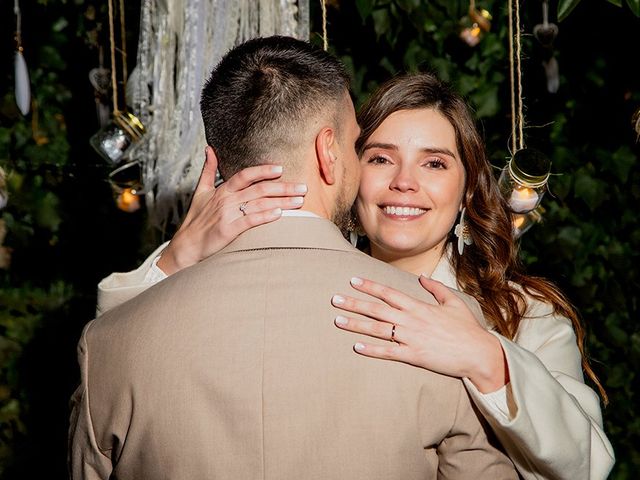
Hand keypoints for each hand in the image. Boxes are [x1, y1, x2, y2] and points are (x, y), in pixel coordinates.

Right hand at [158, 147, 307, 274]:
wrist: (186, 246)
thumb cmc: (196, 220)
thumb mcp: (200, 192)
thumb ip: (208, 170)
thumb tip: (210, 149)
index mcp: (222, 190)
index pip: (245, 175)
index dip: (263, 171)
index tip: (280, 169)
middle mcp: (226, 200)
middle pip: (259, 189)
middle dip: (283, 187)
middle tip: (303, 187)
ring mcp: (227, 215)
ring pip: (259, 204)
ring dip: (282, 202)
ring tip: (299, 201)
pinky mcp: (228, 230)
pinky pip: (250, 221)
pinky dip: (265, 217)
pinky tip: (280, 215)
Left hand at [331, 275, 507, 392]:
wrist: (479, 354)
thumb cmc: (467, 329)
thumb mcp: (454, 303)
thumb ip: (436, 289)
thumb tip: (422, 277)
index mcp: (419, 306)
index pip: (388, 292)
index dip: (369, 286)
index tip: (353, 280)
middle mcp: (411, 320)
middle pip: (376, 309)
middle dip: (354, 303)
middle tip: (334, 299)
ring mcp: (411, 338)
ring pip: (377, 329)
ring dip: (356, 324)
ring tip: (337, 320)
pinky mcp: (413, 356)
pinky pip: (388, 352)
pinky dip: (371, 349)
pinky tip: (356, 346)